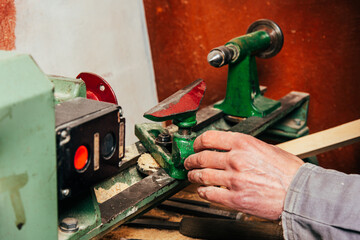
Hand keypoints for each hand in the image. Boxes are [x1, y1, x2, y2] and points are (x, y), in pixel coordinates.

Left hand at [184, 130, 303, 219]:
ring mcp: (234, 179)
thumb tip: (230, 148)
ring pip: (202, 175)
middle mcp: (236, 159)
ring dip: (193, 176)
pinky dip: (203, 192)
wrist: (300, 193)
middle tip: (189, 162)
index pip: (209, 138)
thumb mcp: (266, 148)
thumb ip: (245, 147)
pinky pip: (210, 194)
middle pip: (202, 157)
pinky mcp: (236, 199)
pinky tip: (203, 191)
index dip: (198, 143)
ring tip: (192, 176)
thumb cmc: (289, 171)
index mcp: (243, 143)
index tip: (196, 146)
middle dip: (191, 160)